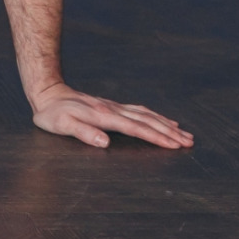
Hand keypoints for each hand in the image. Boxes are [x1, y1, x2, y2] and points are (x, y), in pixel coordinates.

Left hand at [30, 82, 193, 149]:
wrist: (47, 93)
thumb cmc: (53, 114)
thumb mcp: (62, 125)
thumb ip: (83, 132)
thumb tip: (105, 142)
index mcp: (105, 117)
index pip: (137, 128)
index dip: (157, 137)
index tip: (175, 145)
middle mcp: (113, 110)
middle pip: (148, 121)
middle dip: (170, 132)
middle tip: (190, 142)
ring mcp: (114, 107)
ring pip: (147, 115)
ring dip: (166, 124)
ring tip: (185, 133)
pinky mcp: (112, 107)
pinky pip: (139, 111)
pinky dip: (155, 116)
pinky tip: (164, 120)